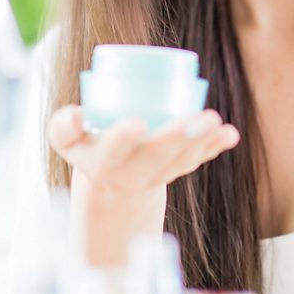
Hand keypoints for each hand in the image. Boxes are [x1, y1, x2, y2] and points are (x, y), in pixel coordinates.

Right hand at [48, 105, 239, 199]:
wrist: (112, 178)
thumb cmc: (88, 145)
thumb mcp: (67, 140)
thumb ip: (64, 126)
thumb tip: (76, 115)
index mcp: (102, 163)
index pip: (111, 151)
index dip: (122, 138)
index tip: (136, 122)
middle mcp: (131, 174)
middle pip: (154, 156)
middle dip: (176, 137)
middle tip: (196, 118)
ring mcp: (158, 174)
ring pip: (180, 160)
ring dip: (201, 141)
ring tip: (215, 122)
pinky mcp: (177, 169)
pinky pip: (197, 159)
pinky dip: (215, 147)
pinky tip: (230, 134)